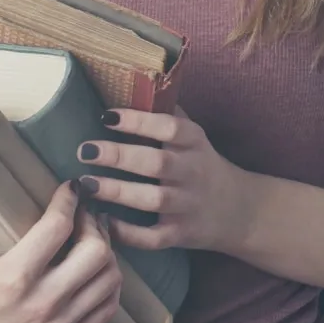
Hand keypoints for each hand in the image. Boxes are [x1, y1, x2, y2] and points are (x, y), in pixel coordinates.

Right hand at [0, 178, 123, 322]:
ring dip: (106, 251)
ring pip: (108, 280)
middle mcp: (41, 304)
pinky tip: (94, 267)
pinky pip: (107, 308)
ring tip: (91, 235)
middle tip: (83, 212)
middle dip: (94, 224)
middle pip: (95, 253)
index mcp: (12, 278)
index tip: (70, 187)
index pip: (57, 228)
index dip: (69, 200)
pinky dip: (108, 284)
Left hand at [75, 104, 252, 252]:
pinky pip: (153, 237)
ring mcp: (187, 205)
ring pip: (151, 199)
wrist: (238, 210)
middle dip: (118, 156)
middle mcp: (192, 172)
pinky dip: (128, 233)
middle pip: (155, 163)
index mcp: (194, 142)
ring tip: (85, 184)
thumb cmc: (203, 165)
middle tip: (85, 150)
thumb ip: (167, 115)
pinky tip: (105, 221)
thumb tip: (133, 86)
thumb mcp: (194, 136)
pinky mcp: (181, 234)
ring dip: (116, 191)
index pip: (168, 127)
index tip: (106, 116)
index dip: (138, 121)